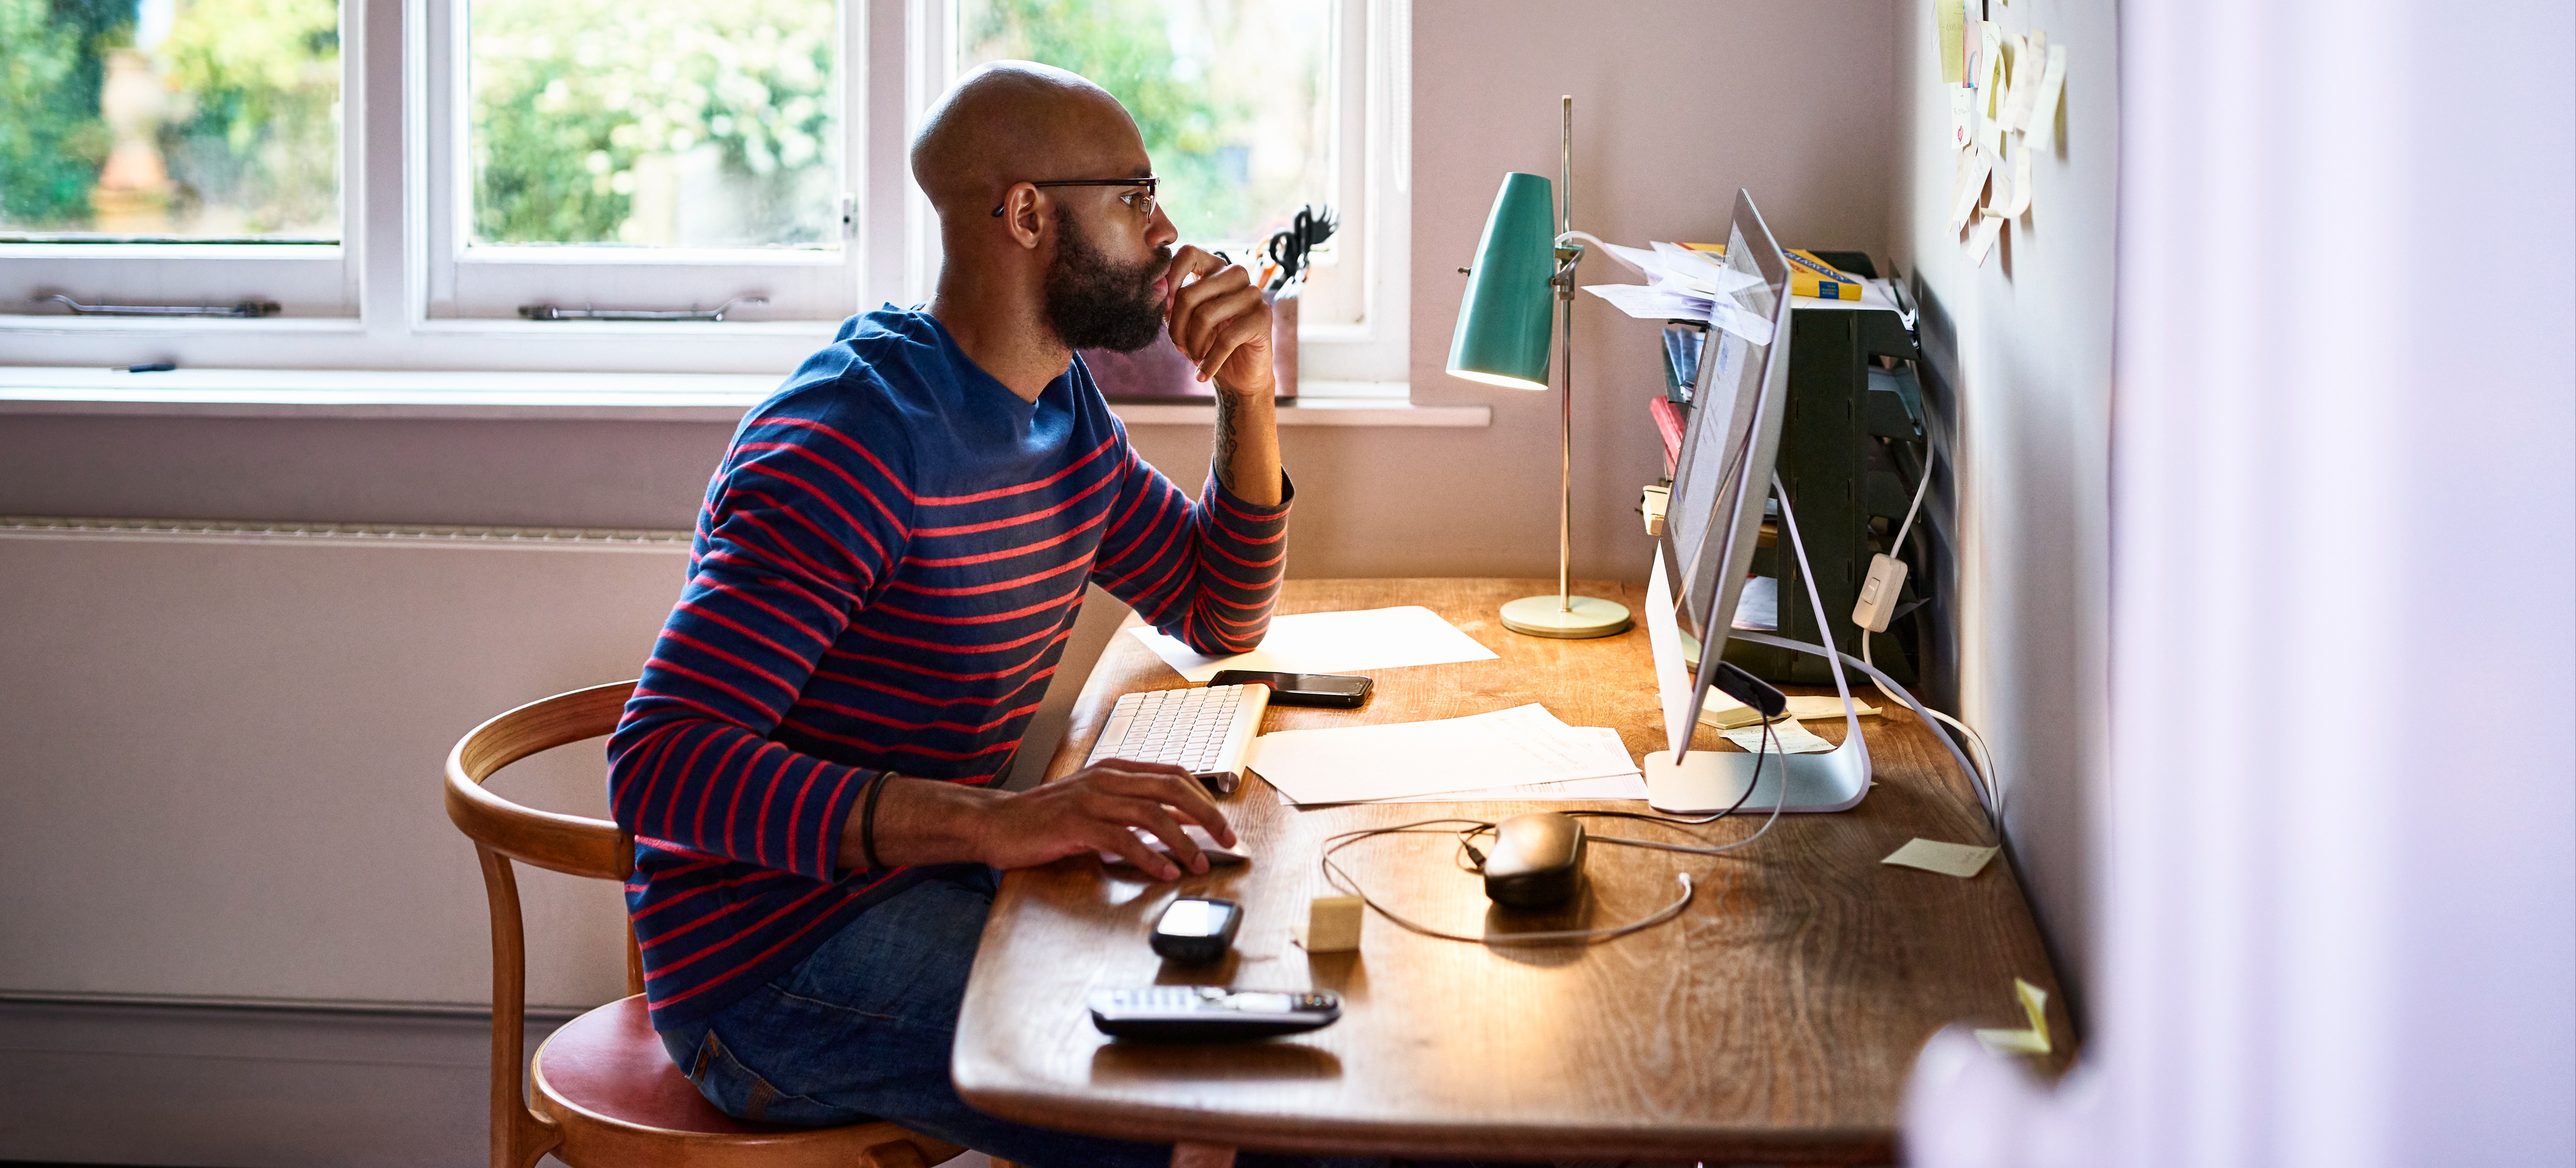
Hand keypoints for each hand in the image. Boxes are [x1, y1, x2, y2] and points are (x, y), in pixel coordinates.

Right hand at [970, 759, 1236, 880]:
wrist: (997, 823)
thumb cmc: (1046, 819)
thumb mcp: (1095, 805)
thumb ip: (1131, 808)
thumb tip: (1176, 823)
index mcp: (1115, 770)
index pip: (1174, 775)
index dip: (1205, 798)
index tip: (1224, 825)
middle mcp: (1107, 779)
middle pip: (1173, 789)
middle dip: (1207, 816)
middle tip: (1228, 842)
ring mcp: (1091, 799)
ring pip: (1152, 814)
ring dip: (1183, 842)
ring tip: (1198, 865)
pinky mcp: (1076, 824)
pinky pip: (1122, 839)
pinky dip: (1149, 857)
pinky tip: (1163, 872)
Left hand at [1163, 244, 1274, 396]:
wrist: (1239, 376)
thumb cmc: (1208, 344)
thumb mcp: (1184, 321)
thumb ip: (1171, 303)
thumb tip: (1157, 290)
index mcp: (1214, 268)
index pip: (1188, 253)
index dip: (1170, 278)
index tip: (1165, 309)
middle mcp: (1235, 275)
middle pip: (1190, 294)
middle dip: (1177, 328)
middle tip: (1178, 346)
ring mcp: (1252, 293)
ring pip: (1206, 315)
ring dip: (1192, 345)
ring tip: (1193, 358)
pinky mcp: (1262, 316)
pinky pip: (1226, 339)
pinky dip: (1209, 362)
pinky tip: (1202, 374)